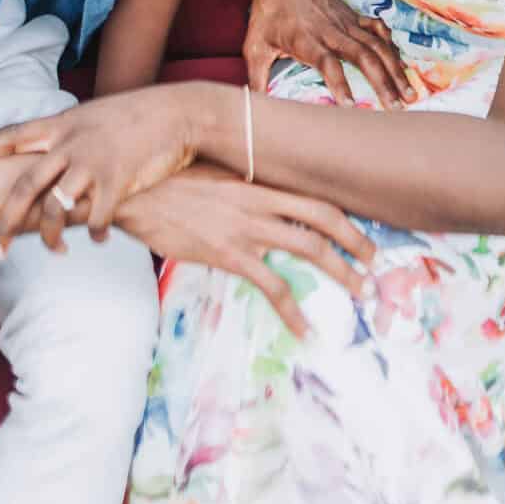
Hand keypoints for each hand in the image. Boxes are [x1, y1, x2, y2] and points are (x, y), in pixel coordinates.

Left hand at [0, 88, 199, 257]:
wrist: (175, 114)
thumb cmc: (128, 119)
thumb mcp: (86, 119)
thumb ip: (58, 138)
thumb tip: (34, 158)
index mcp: (56, 126)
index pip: (3, 140)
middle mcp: (68, 143)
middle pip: (22, 188)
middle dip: (2, 227)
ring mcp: (92, 162)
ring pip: (54, 210)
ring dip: (50, 238)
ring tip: (57, 250)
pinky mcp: (118, 182)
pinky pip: (94, 220)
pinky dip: (93, 235)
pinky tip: (97, 239)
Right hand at [118, 166, 373, 337]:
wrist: (131, 191)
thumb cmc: (165, 181)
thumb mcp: (209, 174)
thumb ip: (237, 185)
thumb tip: (255, 196)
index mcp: (255, 180)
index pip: (310, 193)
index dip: (341, 212)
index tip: (359, 229)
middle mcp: (258, 200)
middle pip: (322, 217)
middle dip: (354, 241)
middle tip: (374, 262)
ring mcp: (245, 226)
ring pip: (308, 248)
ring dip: (340, 272)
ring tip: (359, 292)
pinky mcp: (228, 253)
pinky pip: (272, 285)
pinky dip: (293, 311)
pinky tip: (304, 329)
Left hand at [244, 0, 414, 106]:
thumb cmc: (268, 12)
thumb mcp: (255, 46)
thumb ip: (257, 78)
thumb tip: (254, 106)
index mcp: (306, 40)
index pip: (327, 63)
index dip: (340, 84)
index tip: (351, 106)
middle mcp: (331, 31)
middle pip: (363, 56)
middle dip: (383, 82)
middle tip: (397, 107)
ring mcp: (346, 22)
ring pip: (377, 45)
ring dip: (395, 69)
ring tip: (409, 93)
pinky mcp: (353, 16)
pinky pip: (378, 30)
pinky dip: (392, 46)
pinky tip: (401, 64)